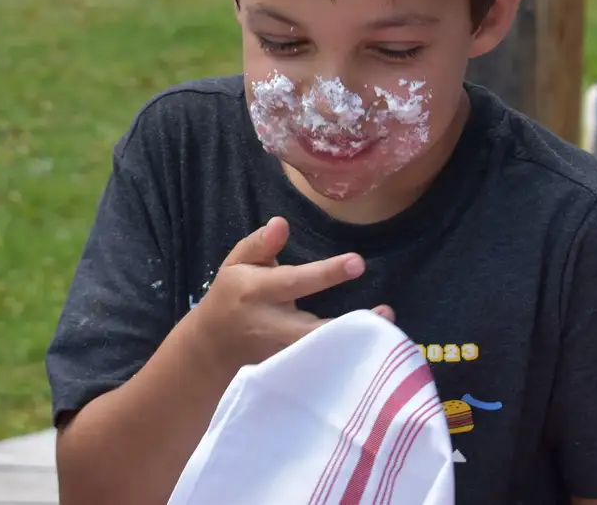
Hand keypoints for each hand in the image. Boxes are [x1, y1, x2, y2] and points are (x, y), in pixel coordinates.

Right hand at [191, 217, 393, 371]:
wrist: (210, 352)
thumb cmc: (230, 298)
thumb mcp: (235, 265)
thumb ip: (259, 244)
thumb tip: (281, 223)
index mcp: (257, 292)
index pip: (295, 281)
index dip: (327, 273)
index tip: (358, 262)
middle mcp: (271, 325)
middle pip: (312, 328)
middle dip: (348, 323)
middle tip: (386, 312)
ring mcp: (280, 354)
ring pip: (319, 354)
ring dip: (353, 347)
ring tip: (386, 335)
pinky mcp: (288, 373)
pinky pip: (319, 369)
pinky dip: (344, 364)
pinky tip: (372, 357)